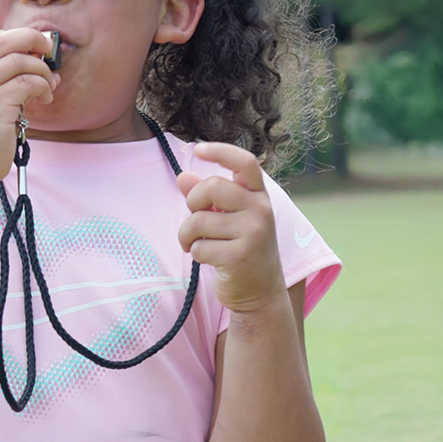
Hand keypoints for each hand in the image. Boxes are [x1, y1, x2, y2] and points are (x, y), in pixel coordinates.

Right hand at [0, 28, 58, 188]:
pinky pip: (27, 84)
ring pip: (19, 61)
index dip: (11, 36)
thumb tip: (39, 62)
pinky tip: (45, 98)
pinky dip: (42, 87)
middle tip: (48, 50)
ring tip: (48, 86)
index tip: (30, 45)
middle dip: (32, 39)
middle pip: (2, 41)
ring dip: (42, 70)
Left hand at [176, 142, 287, 314]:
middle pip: (213, 186)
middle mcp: (261, 210)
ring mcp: (253, 233)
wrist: (260, 293)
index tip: (197, 149)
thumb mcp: (226, 219)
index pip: (245, 162)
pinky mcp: (241, 256)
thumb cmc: (240, 249)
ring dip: (187, 235)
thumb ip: (206, 198)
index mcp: (258, 196)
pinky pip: (200, 247)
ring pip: (199, 220)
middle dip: (193, 201)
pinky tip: (209, 260)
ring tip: (194, 243)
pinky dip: (196, 254)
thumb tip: (181, 177)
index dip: (220, 151)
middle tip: (193, 218)